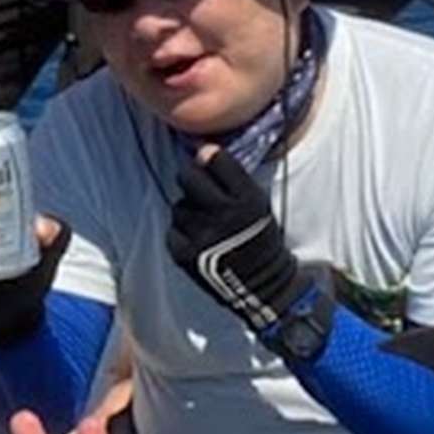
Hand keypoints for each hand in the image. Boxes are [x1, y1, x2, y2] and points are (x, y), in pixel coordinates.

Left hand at [165, 145, 317, 342]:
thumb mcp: (258, 202)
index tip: (210, 163)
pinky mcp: (185, 254)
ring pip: (179, 205)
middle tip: (200, 191)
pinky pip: (173, 230)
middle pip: (188, 177)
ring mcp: (201, 235)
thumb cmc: (259, 237)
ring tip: (204, 223)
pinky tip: (198, 240)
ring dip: (188, 210)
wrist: (261, 283)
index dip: (210, 158)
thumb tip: (201, 150)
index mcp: (246, 198)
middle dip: (192, 179)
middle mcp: (224, 214)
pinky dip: (182, 233)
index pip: (216, 158)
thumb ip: (233, 177)